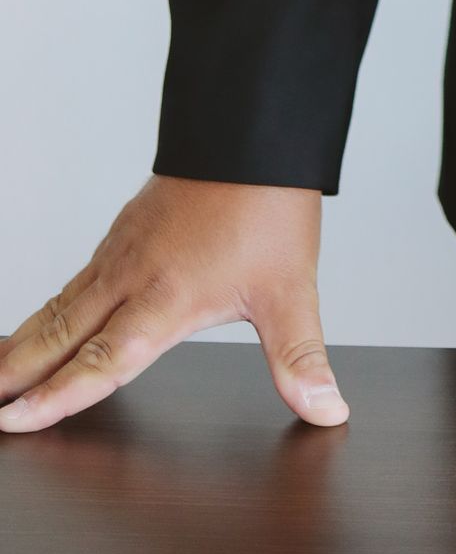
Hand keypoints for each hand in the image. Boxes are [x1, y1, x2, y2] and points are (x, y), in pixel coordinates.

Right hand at [0, 173, 346, 434]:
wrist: (254, 132)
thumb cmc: (269, 206)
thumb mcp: (291, 290)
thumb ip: (300, 356)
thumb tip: (327, 408)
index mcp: (165, 300)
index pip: (101, 363)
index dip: (57, 397)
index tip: (14, 421)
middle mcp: (131, 279)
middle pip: (61, 337)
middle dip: (18, 375)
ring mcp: (121, 253)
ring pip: (60, 307)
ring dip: (23, 344)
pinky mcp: (122, 233)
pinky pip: (73, 281)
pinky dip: (46, 309)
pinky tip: (37, 324)